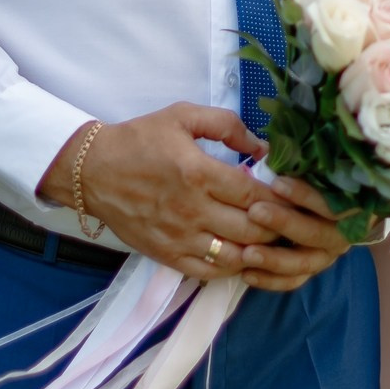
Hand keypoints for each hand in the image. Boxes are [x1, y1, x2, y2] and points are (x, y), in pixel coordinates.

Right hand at [37, 105, 354, 290]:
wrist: (91, 171)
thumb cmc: (140, 139)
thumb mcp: (182, 116)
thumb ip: (226, 125)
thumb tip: (262, 145)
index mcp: (198, 172)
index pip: (255, 193)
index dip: (283, 198)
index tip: (298, 196)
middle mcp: (191, 209)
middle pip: (253, 229)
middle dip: (280, 227)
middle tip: (297, 222)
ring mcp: (179, 237)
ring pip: (236, 256)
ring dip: (261, 251)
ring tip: (277, 241)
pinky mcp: (167, 255)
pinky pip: (211, 272)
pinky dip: (235, 267)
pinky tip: (246, 255)